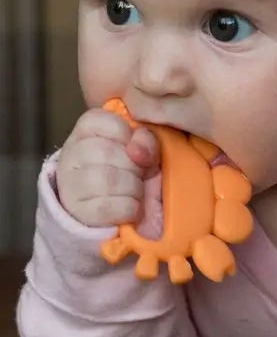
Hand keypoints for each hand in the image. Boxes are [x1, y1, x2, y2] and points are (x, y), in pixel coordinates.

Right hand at [56, 107, 159, 227]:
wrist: (117, 215)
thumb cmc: (132, 175)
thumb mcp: (145, 151)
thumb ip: (146, 140)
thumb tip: (138, 152)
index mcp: (87, 130)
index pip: (107, 121)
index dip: (129, 137)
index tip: (135, 150)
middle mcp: (71, 153)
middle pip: (108, 151)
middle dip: (134, 167)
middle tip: (136, 175)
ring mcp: (70, 183)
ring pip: (109, 180)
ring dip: (134, 189)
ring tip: (133, 192)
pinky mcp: (77, 211)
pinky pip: (110, 207)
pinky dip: (130, 210)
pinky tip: (129, 209)